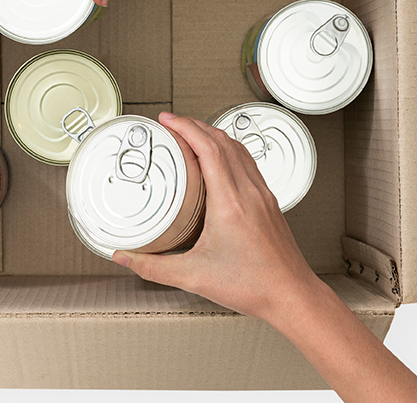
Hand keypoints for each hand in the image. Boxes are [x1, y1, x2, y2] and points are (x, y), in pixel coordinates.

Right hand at [112, 111, 318, 324]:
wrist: (291, 296)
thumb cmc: (254, 286)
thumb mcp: (193, 277)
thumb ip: (153, 267)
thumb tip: (125, 258)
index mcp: (230, 203)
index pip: (209, 148)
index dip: (186, 127)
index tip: (168, 120)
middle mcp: (249, 192)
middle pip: (222, 141)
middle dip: (195, 125)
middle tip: (172, 123)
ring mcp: (262, 194)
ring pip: (238, 148)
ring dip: (213, 134)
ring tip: (191, 134)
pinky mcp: (268, 201)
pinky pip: (247, 163)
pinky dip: (228, 150)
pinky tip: (218, 160)